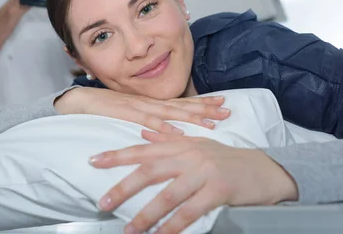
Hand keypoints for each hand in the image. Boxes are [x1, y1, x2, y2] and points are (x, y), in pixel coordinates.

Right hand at [54, 87, 230, 133]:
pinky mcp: (124, 113)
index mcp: (148, 102)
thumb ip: (143, 118)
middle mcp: (146, 103)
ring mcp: (136, 107)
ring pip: (169, 112)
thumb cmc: (100, 108)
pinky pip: (146, 121)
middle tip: (228, 111)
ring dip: (191, 117)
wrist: (77, 100)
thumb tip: (162, 128)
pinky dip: (162, 126)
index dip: (201, 103)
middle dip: (205, 108)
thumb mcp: (126, 112)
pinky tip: (177, 131)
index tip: (222, 103)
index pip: (179, 102)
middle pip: (181, 105)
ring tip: (212, 122)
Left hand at [91, 132, 298, 233]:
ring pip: (167, 195)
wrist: (265, 169)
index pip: (141, 150)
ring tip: (129, 229)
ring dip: (145, 215)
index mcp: (179, 145)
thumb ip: (168, 141)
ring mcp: (203, 173)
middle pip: (148, 172)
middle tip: (103, 203)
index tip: (93, 161)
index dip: (116, 155)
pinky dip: (173, 226)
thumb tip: (142, 134)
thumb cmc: (225, 158)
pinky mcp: (218, 190)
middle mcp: (188, 156)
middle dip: (123, 188)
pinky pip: (190, 211)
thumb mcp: (196, 145)